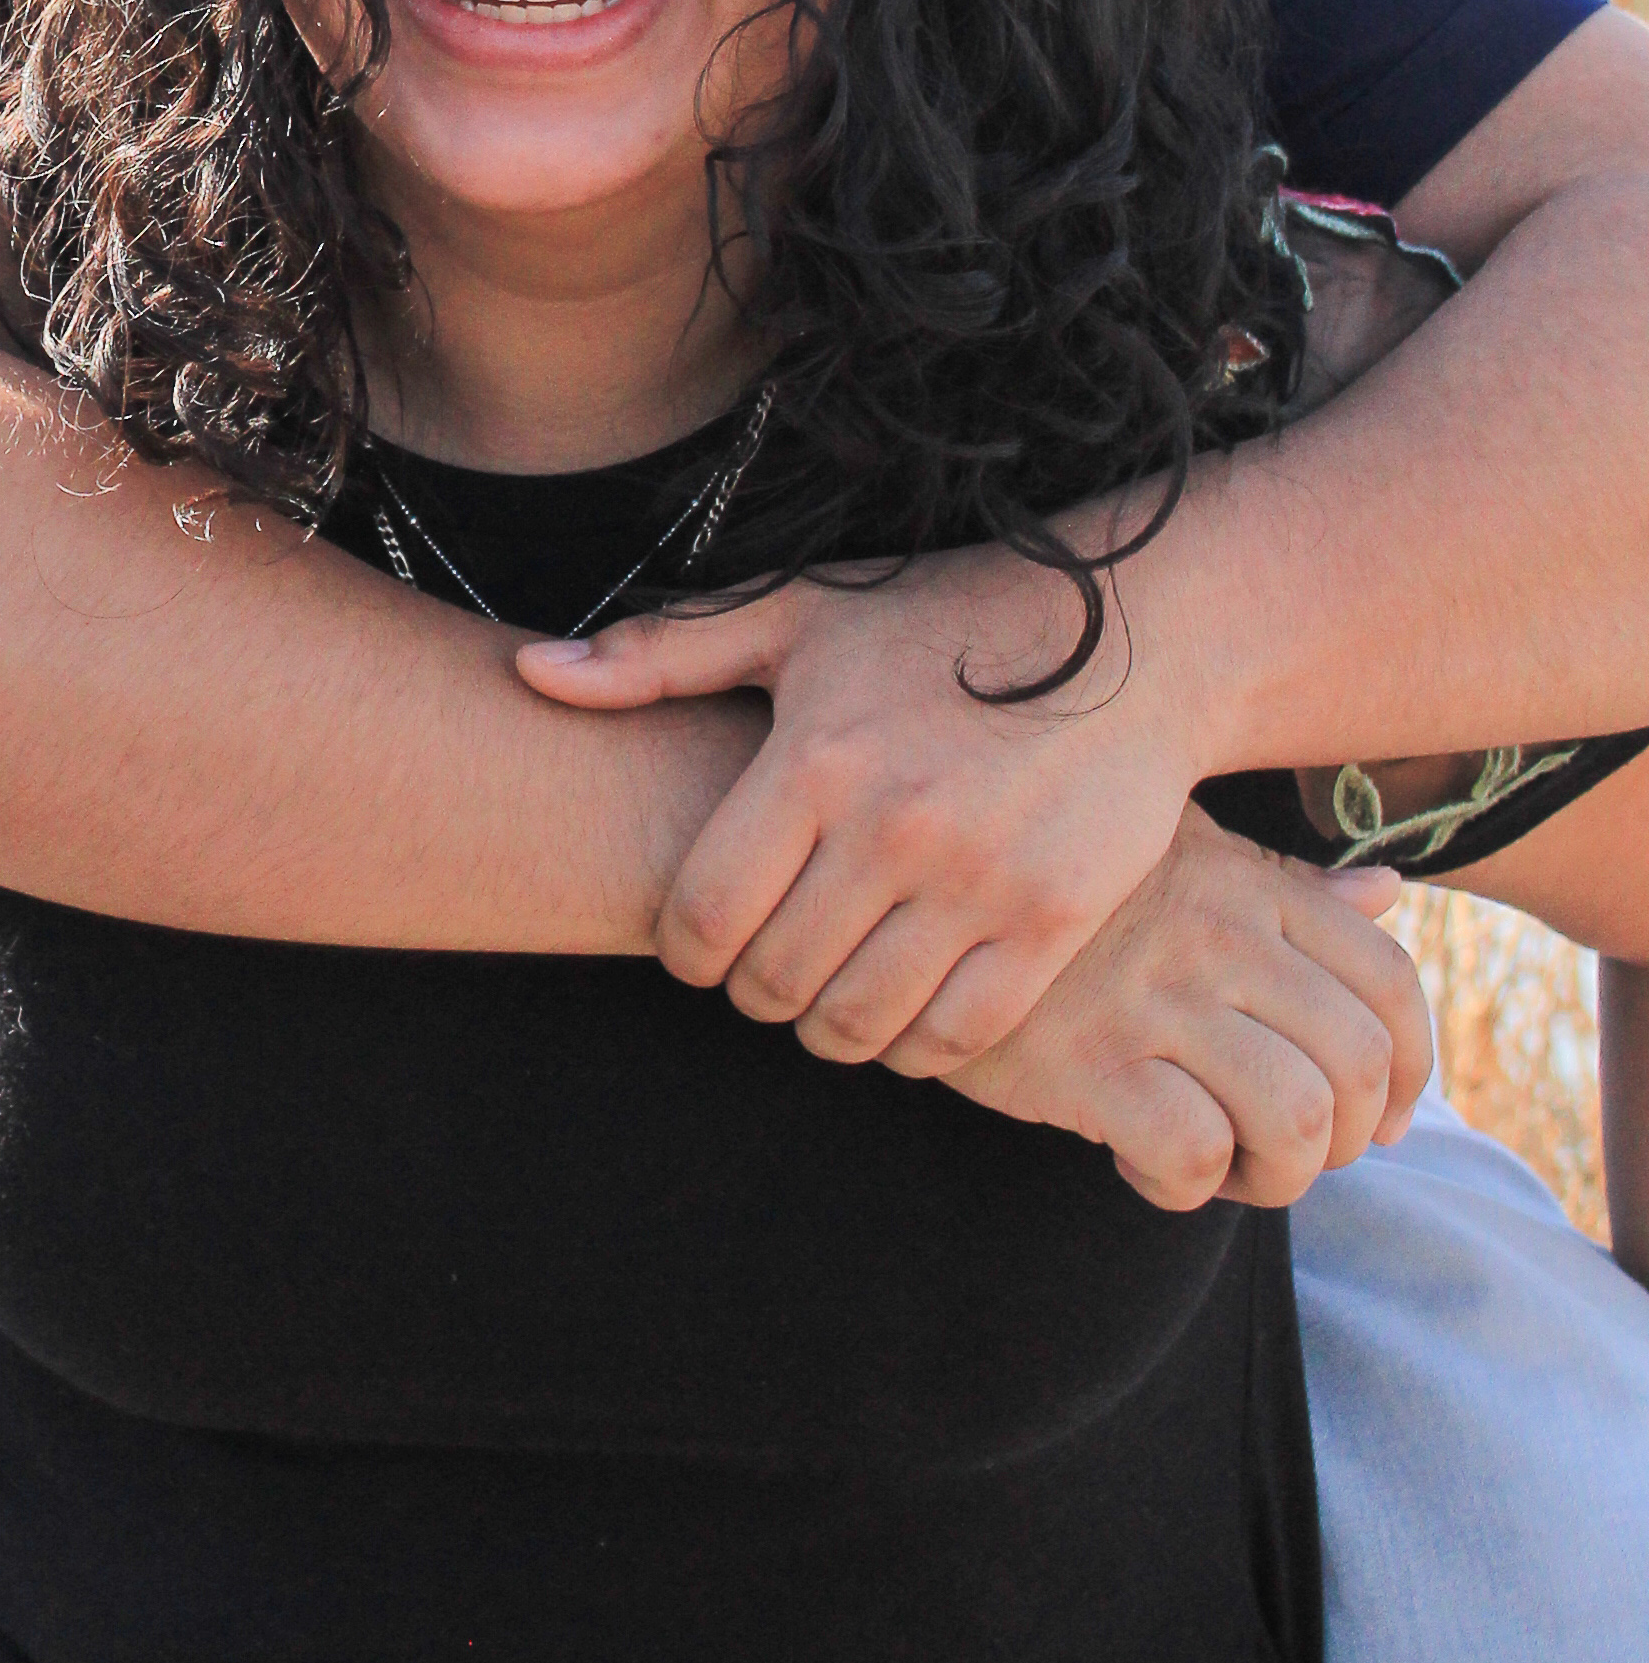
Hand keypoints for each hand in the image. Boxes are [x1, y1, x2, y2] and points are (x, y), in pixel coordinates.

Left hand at [522, 529, 1211, 1064]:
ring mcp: (979, 883)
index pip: (701, 917)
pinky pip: (957, 1038)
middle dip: (752, 990)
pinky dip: (915, 1047)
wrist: (1128, 636)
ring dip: (825, 1028)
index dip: (684, 953)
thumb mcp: (795, 615)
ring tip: (826, 991)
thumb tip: (533, 676)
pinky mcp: (1053, 923)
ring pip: (859, 1025)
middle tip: (764, 967)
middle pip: (774, 982)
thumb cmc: (941, 621)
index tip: (700, 944)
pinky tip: (904, 1008)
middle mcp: (893, 830)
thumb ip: (659, 654)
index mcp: (813, 761)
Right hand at [931, 817, 1428, 1210]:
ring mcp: (1150, 998)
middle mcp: (1214, 934)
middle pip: (1358, 1067)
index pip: (1389, 983)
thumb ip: (1282, 883)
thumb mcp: (1174, 848)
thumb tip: (1387, 895)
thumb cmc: (1056, 886)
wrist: (909, 897)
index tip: (1385, 1119)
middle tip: (1291, 1155)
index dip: (1413, 1069)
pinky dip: (1185, 1189)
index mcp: (1246, 884)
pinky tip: (1141, 1167)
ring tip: (1227, 1170)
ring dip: (1277, 1177)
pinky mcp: (1085, 1062)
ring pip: (1296, 1122)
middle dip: (1348, 1141)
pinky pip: (1191, 1157)